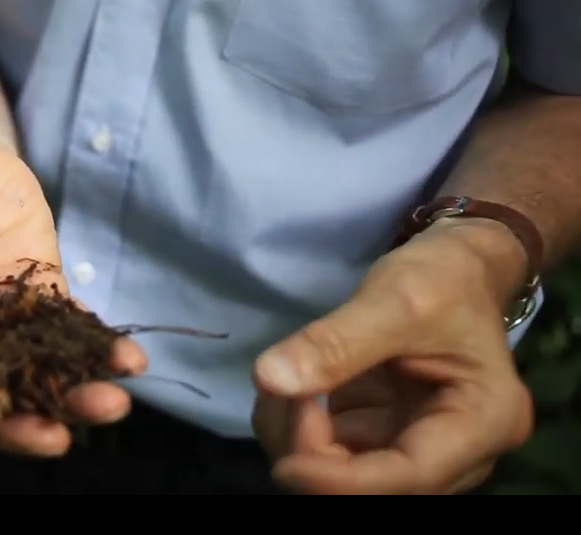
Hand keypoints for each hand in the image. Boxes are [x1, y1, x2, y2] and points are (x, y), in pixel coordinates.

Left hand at [251, 219, 534, 493]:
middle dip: (313, 453)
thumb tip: (269, 378)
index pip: (412, 476)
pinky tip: (286, 390)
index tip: (287, 462)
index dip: (343, 480)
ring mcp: (420, 446)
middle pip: (377, 484)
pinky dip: (299, 428)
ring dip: (297, 441)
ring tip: (278, 384)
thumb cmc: (443, 279)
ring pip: (348, 473)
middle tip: (278, 392)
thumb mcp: (393, 300)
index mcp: (484, 422)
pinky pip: (336, 452)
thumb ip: (335, 343)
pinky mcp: (387, 435)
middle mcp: (460, 452)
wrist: (457, 269)